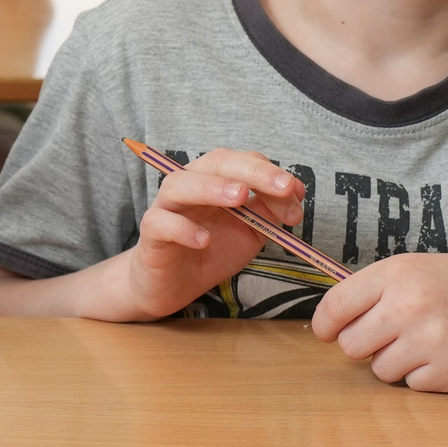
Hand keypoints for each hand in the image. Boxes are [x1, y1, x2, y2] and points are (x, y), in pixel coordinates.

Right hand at [112, 149, 307, 320]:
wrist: (173, 284)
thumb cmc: (210, 250)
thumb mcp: (249, 231)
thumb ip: (267, 212)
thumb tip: (294, 194)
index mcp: (214, 179)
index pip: (242, 161)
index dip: (270, 172)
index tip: (296, 193)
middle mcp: (189, 185)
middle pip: (216, 163)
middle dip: (252, 171)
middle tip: (282, 187)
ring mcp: (166, 207)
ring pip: (181, 185)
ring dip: (212, 187)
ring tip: (240, 197)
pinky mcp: (151, 235)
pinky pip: (161, 224)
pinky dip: (182, 228)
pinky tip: (203, 240)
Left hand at [311, 254, 447, 390]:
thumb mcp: (414, 269)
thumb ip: (372, 291)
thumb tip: (329, 322)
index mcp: (396, 273)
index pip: (335, 307)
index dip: (325, 325)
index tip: (328, 333)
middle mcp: (410, 304)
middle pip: (351, 346)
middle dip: (365, 346)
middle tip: (391, 336)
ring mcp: (432, 338)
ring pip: (381, 371)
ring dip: (397, 363)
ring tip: (425, 343)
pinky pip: (413, 386)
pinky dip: (425, 377)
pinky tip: (444, 355)